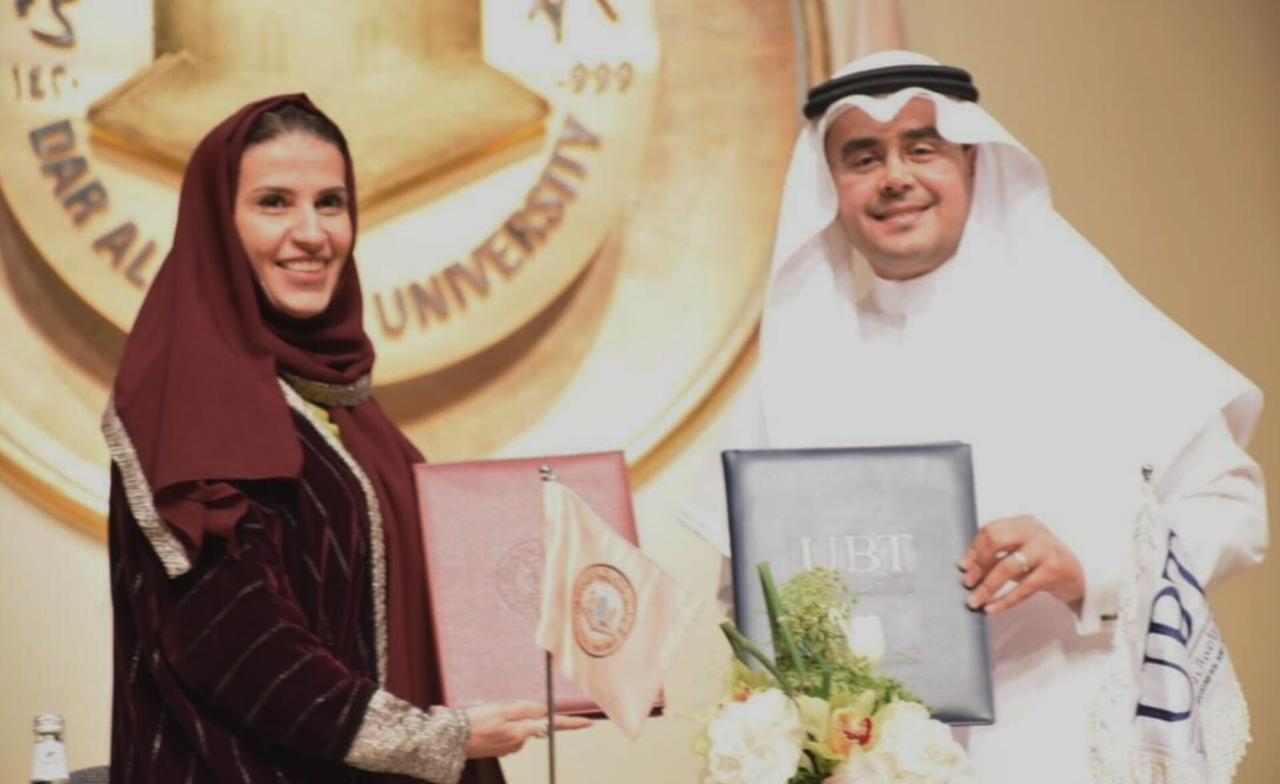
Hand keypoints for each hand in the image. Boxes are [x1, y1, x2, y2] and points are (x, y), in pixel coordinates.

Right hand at [464, 701, 591, 758]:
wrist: (451, 742)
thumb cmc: (476, 723)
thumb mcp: (503, 709)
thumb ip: (527, 709)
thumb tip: (545, 711)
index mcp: (523, 730)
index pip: (554, 725)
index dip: (572, 723)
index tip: (589, 723)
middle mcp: (520, 741)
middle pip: (532, 722)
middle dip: (523, 713)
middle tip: (499, 709)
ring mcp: (509, 747)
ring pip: (518, 727)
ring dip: (508, 719)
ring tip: (488, 714)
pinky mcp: (499, 749)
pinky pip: (507, 733)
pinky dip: (500, 726)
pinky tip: (485, 723)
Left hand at [958, 515, 1084, 615]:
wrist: (1079, 575)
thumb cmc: (1044, 562)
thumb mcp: (1021, 551)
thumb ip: (999, 554)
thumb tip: (968, 568)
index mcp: (1023, 523)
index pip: (990, 531)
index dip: (973, 550)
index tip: (963, 566)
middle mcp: (1034, 532)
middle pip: (995, 541)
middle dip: (978, 564)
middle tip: (968, 582)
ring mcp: (1045, 550)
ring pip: (1006, 567)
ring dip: (987, 586)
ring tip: (975, 600)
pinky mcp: (1053, 570)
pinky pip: (1023, 588)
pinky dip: (1004, 601)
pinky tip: (992, 609)